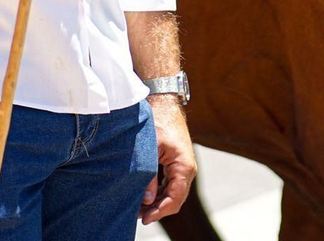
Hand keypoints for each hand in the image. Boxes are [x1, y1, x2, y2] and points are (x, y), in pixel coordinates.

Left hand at [140, 95, 195, 223]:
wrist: (165, 104)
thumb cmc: (157, 122)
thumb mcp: (150, 149)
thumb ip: (149, 176)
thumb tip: (146, 200)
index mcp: (184, 166)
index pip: (175, 198)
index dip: (160, 211)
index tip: (145, 219)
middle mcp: (187, 170)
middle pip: (175, 200)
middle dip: (157, 210)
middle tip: (136, 215)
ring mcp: (183, 168)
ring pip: (172, 194)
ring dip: (157, 203)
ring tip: (137, 208)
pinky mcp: (176, 165)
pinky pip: (170, 185)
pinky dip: (159, 193)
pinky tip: (144, 196)